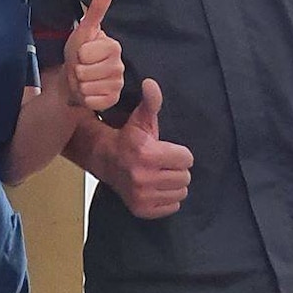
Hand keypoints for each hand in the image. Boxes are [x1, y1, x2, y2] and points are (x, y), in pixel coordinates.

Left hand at [64, 0, 123, 110]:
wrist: (74, 79)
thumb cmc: (78, 53)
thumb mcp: (83, 30)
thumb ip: (95, 10)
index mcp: (114, 47)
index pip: (87, 53)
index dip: (78, 54)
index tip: (81, 53)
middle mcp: (120, 65)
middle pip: (86, 71)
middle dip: (77, 71)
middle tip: (81, 68)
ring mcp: (117, 84)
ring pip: (88, 87)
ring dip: (79, 85)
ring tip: (83, 80)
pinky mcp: (112, 100)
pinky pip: (93, 101)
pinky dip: (85, 98)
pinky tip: (88, 92)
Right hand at [106, 79, 192, 218]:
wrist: (105, 160)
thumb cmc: (129, 138)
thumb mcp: (141, 118)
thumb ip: (151, 101)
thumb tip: (152, 83)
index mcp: (147, 154)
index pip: (187, 159)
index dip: (179, 153)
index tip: (166, 149)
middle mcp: (143, 177)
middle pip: (185, 177)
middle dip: (177, 168)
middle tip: (163, 163)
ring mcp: (142, 195)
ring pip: (181, 192)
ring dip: (174, 184)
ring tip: (160, 174)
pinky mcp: (142, 209)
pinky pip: (172, 207)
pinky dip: (167, 198)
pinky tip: (156, 187)